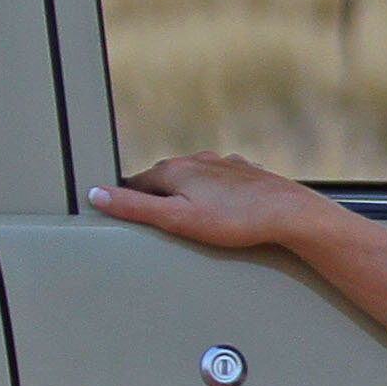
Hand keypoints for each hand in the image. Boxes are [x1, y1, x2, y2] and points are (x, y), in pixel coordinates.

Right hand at [90, 151, 333, 253]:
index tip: (128, 219)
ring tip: (192, 219)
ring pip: (194, 178)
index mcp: (174, 169)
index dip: (129, 203)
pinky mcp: (246, 172)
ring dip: (188, 194)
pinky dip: (215, 193)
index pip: (135, 184)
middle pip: (164, 179)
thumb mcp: (176, 219)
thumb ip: (135, 207)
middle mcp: (197, 160)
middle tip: (162, 225)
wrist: (289, 213)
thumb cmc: (235, 220)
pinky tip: (222, 208)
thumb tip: (97, 194)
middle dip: (159, 198)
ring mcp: (223, 164)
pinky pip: (220, 181)